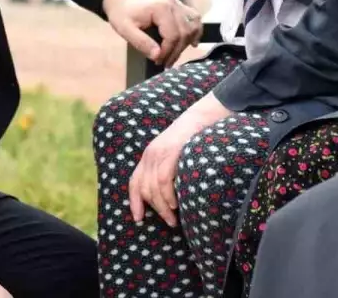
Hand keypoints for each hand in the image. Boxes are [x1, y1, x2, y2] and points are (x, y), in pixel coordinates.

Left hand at [102, 0, 202, 66]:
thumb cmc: (121, 13)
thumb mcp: (125, 30)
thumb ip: (142, 43)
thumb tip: (157, 56)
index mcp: (160, 8)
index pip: (172, 35)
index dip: (167, 52)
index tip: (158, 61)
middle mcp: (172, 3)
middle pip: (185, 32)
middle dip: (176, 51)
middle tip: (165, 63)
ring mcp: (177, 3)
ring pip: (193, 25)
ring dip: (187, 42)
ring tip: (174, 54)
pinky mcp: (178, 5)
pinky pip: (194, 18)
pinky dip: (195, 31)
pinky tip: (192, 43)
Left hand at [129, 93, 230, 226]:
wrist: (203, 116)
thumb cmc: (194, 138)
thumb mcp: (175, 154)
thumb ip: (168, 169)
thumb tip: (170, 196)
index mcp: (149, 156)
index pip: (135, 181)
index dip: (134, 202)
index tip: (138, 219)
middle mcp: (150, 154)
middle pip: (144, 188)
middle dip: (155, 209)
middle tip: (170, 222)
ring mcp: (159, 153)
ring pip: (153, 187)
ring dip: (163, 207)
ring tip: (174, 218)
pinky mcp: (170, 153)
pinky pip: (163, 180)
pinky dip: (168, 195)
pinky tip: (176, 203)